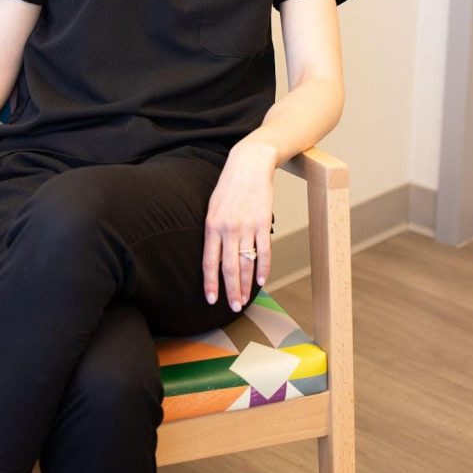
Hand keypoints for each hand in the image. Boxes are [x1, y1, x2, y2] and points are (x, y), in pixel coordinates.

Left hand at [203, 137, 275, 311]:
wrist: (249, 164)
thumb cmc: (229, 186)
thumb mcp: (212, 206)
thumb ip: (212, 231)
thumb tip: (212, 256)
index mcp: (211, 225)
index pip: (209, 261)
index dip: (210, 283)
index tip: (211, 299)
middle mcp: (228, 228)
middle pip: (228, 268)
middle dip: (230, 290)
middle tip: (233, 307)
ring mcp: (246, 226)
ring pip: (246, 263)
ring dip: (245, 285)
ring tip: (244, 300)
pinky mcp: (262, 223)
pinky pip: (264, 252)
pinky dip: (263, 269)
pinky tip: (261, 281)